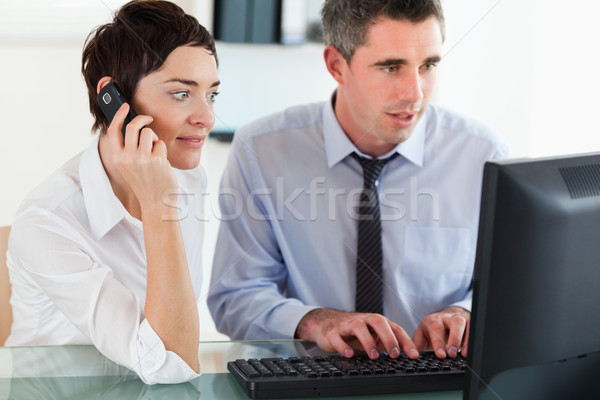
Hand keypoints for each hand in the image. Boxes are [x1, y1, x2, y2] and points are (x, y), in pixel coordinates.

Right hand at [106, 103, 177, 210]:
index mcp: (117, 159)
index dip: (118, 115)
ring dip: (154, 139)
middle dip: (142, 119)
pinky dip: (162, 150)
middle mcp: (127, 158)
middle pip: (133, 126)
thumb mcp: (129, 166)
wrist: (157, 202)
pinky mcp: (156, 160)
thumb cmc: (145, 182)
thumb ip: (128, 148)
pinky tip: (161, 162)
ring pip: (148, 133)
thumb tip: (135, 125)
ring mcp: (142, 159)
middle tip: (149, 119)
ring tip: (155, 152)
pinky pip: (160, 143)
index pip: (113, 130)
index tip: (125, 107)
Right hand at [295, 308, 419, 359]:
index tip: (414, 355)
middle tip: (395, 354)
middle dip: (388, 337)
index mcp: (376, 321)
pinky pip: (337, 337)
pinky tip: (350, 354)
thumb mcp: (374, 335)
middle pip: (378, 321)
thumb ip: (389, 342)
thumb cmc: (354, 330)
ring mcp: (347, 325)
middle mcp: (363, 320)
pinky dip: (343, 346)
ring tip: (374, 356)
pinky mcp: (332, 332)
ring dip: (368, 341)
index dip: (405, 341)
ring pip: (358, 327)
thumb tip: (408, 355)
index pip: (394, 328)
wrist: (326, 322)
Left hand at [412, 306, 469, 357]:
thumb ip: (417, 345)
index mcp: (432, 320)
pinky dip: (473, 339)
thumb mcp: (421, 335)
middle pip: (454, 322)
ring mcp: (459, 318)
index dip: (438, 342)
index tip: (441, 355)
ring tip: (464, 354)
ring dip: (465, 339)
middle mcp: (446, 318)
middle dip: (454, 338)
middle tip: (452, 354)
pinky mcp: (469, 321)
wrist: (444, 317)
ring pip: (465, 323)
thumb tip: (412, 355)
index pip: (436, 329)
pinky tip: (471, 351)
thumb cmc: (432, 330)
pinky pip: (474, 328)